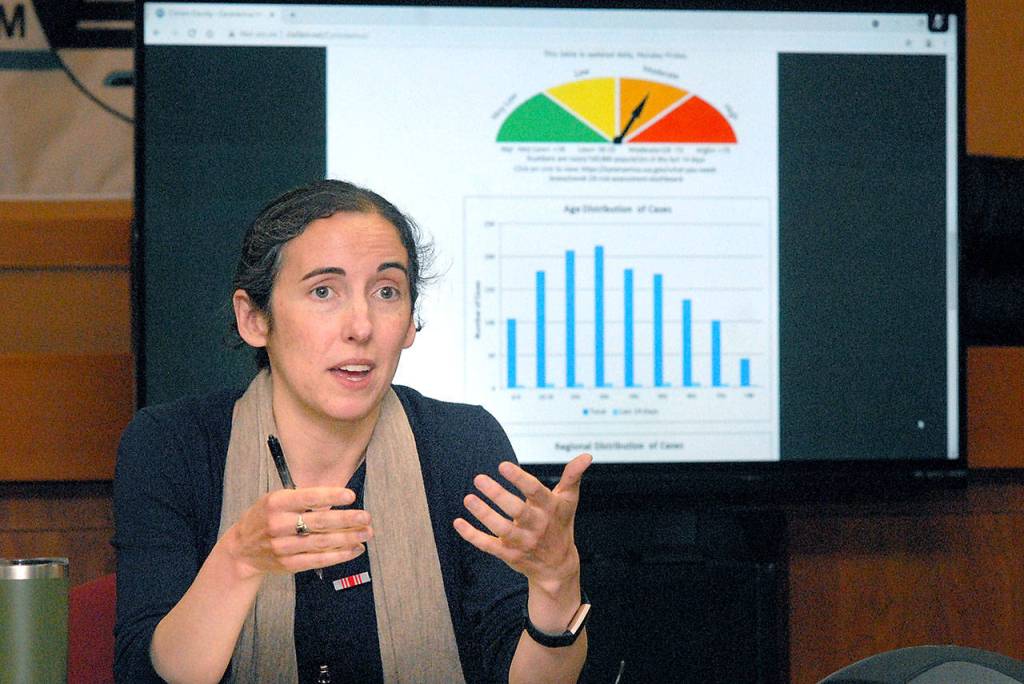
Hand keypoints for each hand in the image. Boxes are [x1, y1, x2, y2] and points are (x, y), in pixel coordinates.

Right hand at [225, 486, 372, 578]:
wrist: (242, 550)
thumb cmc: (265, 518)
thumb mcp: (276, 500)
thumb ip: (303, 499)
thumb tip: (341, 497)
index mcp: (276, 503)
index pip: (307, 498)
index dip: (330, 497)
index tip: (351, 496)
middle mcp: (278, 524)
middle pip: (318, 522)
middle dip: (346, 520)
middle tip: (366, 517)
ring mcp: (283, 547)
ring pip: (321, 542)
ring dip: (348, 538)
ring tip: (366, 533)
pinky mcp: (288, 564)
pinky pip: (318, 560)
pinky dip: (339, 555)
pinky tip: (355, 549)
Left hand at [453, 453, 591, 594]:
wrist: (557, 566)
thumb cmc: (560, 525)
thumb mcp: (568, 500)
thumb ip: (572, 476)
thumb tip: (587, 455)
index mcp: (550, 509)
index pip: (535, 491)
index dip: (519, 479)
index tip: (503, 466)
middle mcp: (537, 526)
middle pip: (517, 511)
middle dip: (497, 495)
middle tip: (478, 478)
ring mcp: (522, 542)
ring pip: (501, 529)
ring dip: (483, 514)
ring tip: (469, 499)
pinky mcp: (509, 554)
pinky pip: (488, 546)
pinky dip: (472, 536)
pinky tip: (458, 522)